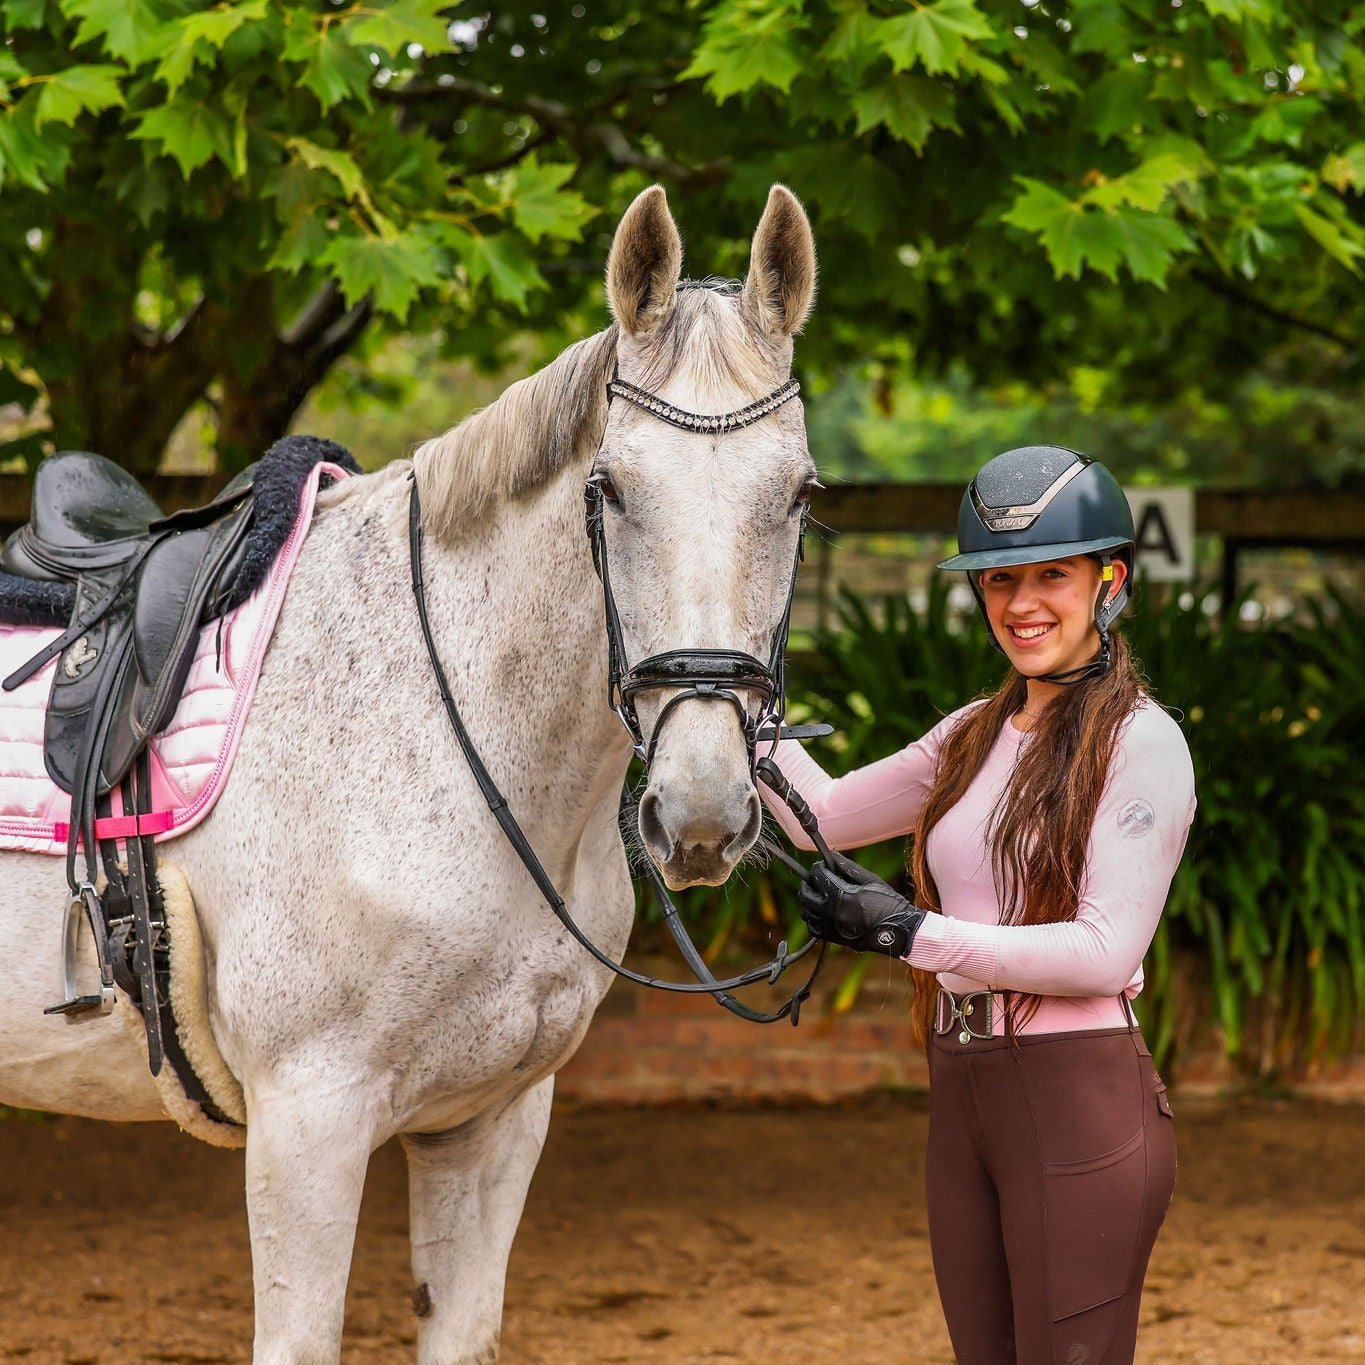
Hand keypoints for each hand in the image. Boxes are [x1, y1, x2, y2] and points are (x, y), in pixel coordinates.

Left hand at [796, 852, 923, 956]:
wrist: (898, 930)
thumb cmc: (888, 903)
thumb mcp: (870, 879)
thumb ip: (848, 867)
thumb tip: (831, 854)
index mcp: (841, 895)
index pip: (818, 876)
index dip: (818, 867)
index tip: (822, 865)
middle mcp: (832, 912)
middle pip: (805, 894)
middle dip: (809, 883)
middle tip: (816, 879)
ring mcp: (831, 927)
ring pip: (806, 912)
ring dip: (809, 901)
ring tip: (819, 895)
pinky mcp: (833, 938)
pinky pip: (813, 928)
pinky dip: (813, 918)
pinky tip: (822, 912)